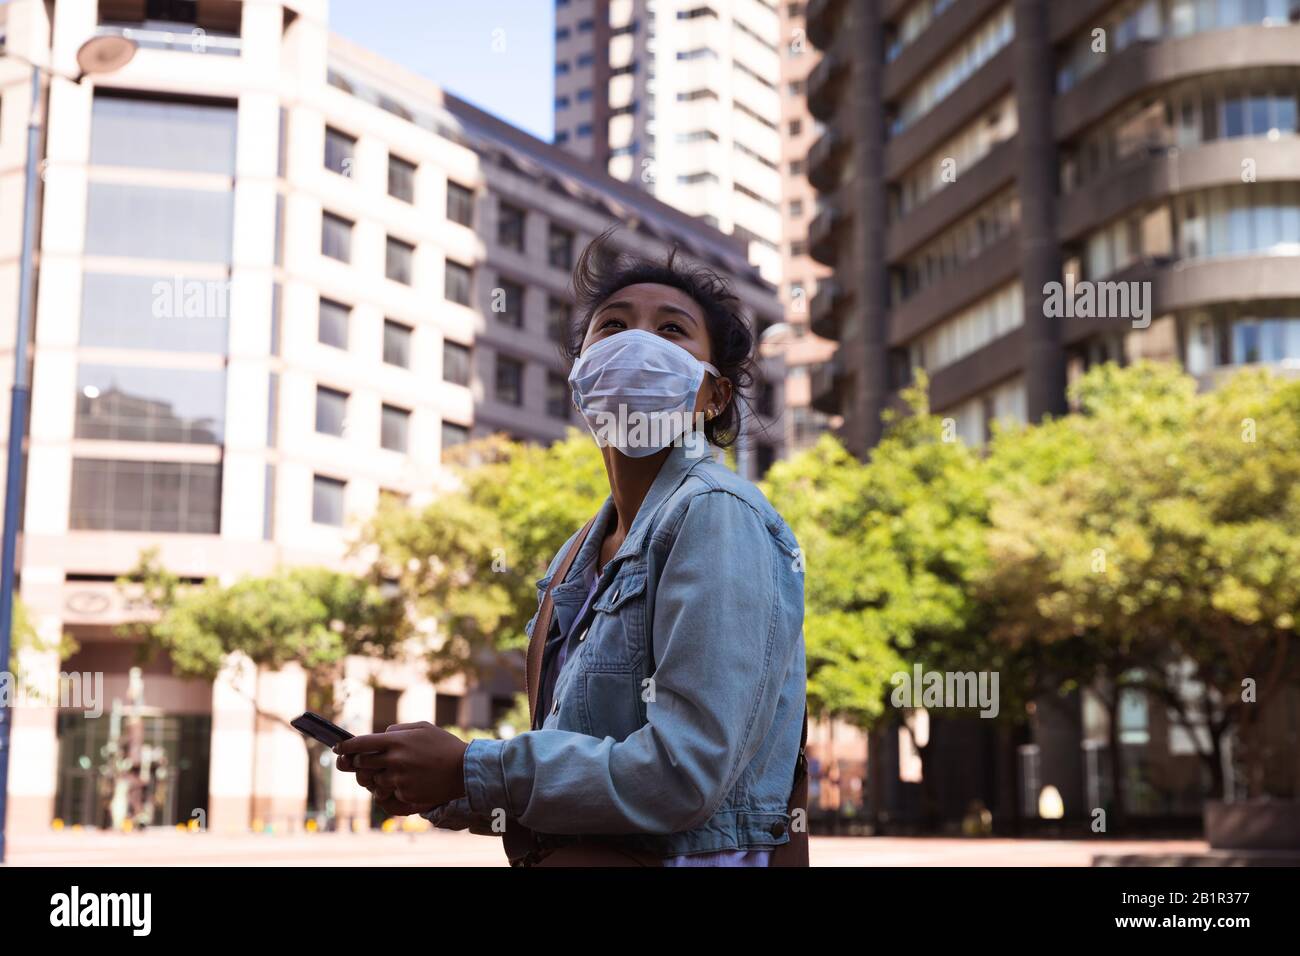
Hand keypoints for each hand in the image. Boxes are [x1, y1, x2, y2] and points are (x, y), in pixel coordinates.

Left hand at [334, 721, 468, 809]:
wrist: (464, 770)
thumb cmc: (444, 746)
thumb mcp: (422, 728)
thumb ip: (398, 731)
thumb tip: (379, 737)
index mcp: (397, 741)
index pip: (360, 743)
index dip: (345, 746)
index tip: (338, 749)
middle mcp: (395, 760)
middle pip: (361, 764)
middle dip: (358, 763)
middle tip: (362, 762)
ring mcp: (399, 779)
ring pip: (374, 781)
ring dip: (377, 778)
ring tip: (393, 772)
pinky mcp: (405, 794)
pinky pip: (390, 793)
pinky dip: (394, 789)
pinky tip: (409, 782)